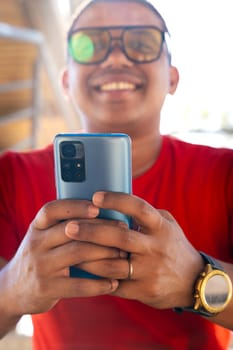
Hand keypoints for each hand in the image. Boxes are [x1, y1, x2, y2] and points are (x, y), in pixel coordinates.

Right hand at [0, 199, 120, 316]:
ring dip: (105, 253)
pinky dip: (99, 284)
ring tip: (122, 254)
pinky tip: (113, 282)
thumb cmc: (40, 255)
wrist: (13, 288)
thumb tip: (101, 211)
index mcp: (37, 227)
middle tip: (124, 230)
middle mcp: (36, 244)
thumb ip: (63, 225)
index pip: (52, 210)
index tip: (97, 207)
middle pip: (72, 231)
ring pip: (78, 254)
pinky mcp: (47, 288)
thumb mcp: (43, 236)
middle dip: (101, 229)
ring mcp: (41, 266)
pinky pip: (78, 285)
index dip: (75, 206)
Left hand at [66, 191, 203, 309]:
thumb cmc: (173, 246)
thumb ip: (145, 214)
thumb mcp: (167, 224)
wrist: (193, 281)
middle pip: (120, 237)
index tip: (95, 196)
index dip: (116, 200)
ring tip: (70, 250)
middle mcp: (155, 248)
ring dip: (88, 258)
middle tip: (69, 227)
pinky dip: (96, 279)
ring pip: (112, 265)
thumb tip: (116, 201)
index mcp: (160, 227)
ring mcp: (149, 271)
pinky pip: (114, 285)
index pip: (138, 208)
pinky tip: (81, 272)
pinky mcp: (143, 291)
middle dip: (92, 231)